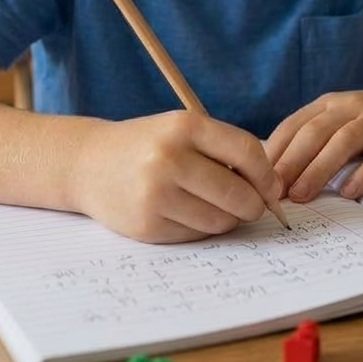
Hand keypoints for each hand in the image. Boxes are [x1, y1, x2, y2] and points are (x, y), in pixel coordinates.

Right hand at [70, 109, 283, 243]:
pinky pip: (196, 235)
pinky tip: (188, 213)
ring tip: (215, 206)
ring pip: (220, 221)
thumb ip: (226, 151)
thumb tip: (274, 187)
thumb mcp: (183, 130)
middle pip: (238, 194)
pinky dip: (201, 228)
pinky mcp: (147, 225)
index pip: (247, 152)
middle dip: (253, 205)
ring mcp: (156, 194)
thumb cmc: (148, 146)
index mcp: (184, 126)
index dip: (267, 175)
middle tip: (251, 206)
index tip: (271, 188)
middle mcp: (169, 158)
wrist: (88, 164)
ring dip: (228, 219)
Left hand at [264, 87, 362, 202]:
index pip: (293, 125)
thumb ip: (313, 140)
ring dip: (319, 169)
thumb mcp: (340, 121)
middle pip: (314, 133)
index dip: (274, 152)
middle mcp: (350, 106)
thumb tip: (275, 175)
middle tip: (272, 192)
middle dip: (290, 163)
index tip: (255, 179)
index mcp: (329, 104)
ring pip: (343, 141)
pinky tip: (349, 192)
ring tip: (301, 195)